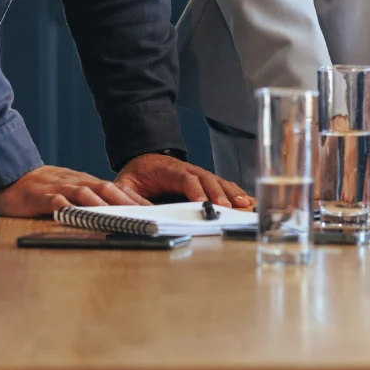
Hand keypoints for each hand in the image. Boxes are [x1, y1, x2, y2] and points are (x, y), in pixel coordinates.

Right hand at [0, 164, 146, 216]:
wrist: (10, 176)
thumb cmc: (41, 189)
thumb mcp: (68, 191)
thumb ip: (87, 199)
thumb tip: (112, 213)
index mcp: (84, 183)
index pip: (114, 189)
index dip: (134, 199)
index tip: (152, 210)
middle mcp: (75, 183)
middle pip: (106, 189)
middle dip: (127, 202)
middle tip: (145, 214)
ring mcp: (59, 189)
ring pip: (85, 195)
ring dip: (104, 206)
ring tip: (120, 217)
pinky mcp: (41, 197)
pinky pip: (57, 204)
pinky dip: (68, 210)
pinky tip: (78, 217)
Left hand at [115, 153, 253, 208]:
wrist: (143, 158)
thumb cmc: (137, 174)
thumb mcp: (125, 184)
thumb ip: (128, 196)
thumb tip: (141, 211)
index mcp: (168, 170)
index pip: (185, 178)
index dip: (196, 190)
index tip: (203, 203)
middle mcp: (186, 169)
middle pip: (206, 179)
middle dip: (217, 193)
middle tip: (226, 208)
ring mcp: (196, 173)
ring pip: (216, 180)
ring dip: (230, 192)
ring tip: (242, 203)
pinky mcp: (202, 180)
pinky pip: (220, 183)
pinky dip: (233, 190)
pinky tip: (244, 199)